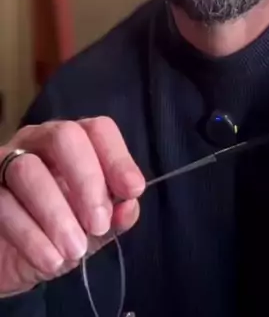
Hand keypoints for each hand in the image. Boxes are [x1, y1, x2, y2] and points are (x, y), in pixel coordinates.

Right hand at [0, 117, 144, 295]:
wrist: (9, 262)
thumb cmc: (57, 232)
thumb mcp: (91, 229)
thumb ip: (114, 216)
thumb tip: (130, 206)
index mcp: (73, 143)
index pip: (98, 130)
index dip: (117, 157)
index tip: (132, 191)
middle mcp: (38, 141)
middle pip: (64, 136)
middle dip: (86, 179)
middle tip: (99, 224)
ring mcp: (5, 161)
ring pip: (28, 170)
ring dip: (56, 214)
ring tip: (75, 250)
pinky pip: (3, 203)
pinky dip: (31, 236)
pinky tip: (50, 260)